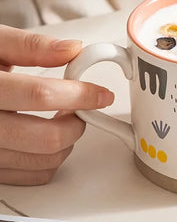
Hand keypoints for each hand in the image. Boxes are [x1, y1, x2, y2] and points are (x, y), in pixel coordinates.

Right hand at [0, 25, 113, 185]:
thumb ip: (30, 45)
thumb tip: (72, 49)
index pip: (40, 96)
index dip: (79, 94)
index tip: (101, 94)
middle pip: (46, 138)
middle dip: (76, 123)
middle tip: (81, 108)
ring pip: (43, 162)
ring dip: (67, 141)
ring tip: (62, 118)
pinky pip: (33, 175)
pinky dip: (51, 158)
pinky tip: (46, 136)